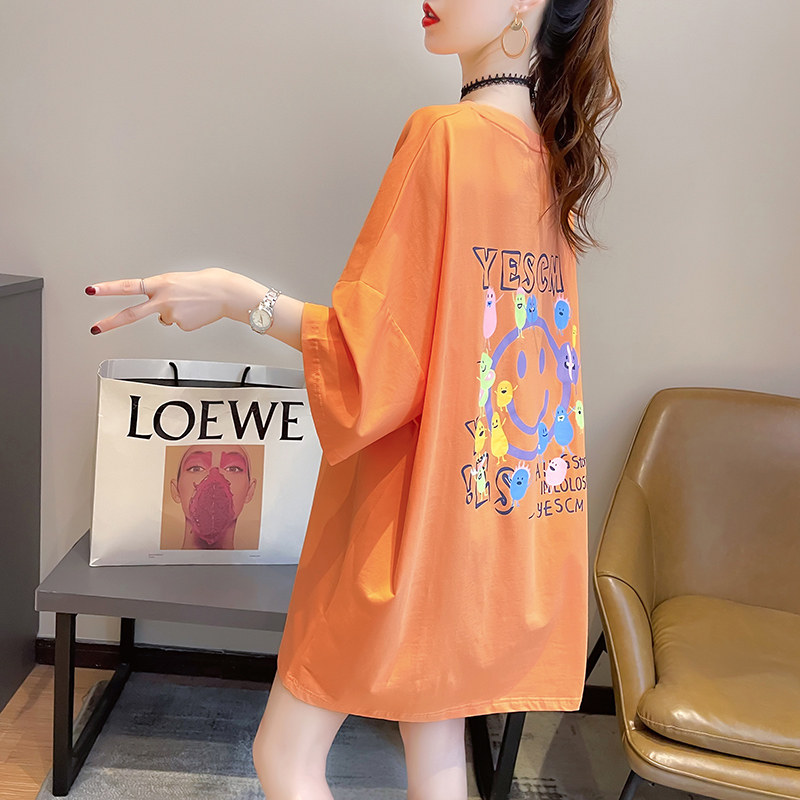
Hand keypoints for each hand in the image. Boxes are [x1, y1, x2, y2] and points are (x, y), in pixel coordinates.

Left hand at [86, 268, 266, 333]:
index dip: (108, 289)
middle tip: (94, 329)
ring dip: (175, 312)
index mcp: (161, 283)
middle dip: (111, 322)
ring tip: (191, 304)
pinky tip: (196, 312)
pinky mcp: (183, 326)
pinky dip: (187, 319)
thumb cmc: (207, 283)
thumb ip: (164, 292)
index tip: (91, 290)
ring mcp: (172, 315)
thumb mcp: (179, 280)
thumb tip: (161, 315)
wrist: (227, 293)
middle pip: (132, 314)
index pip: (128, 286)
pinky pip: (179, 324)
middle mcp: (163, 300)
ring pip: (164, 318)